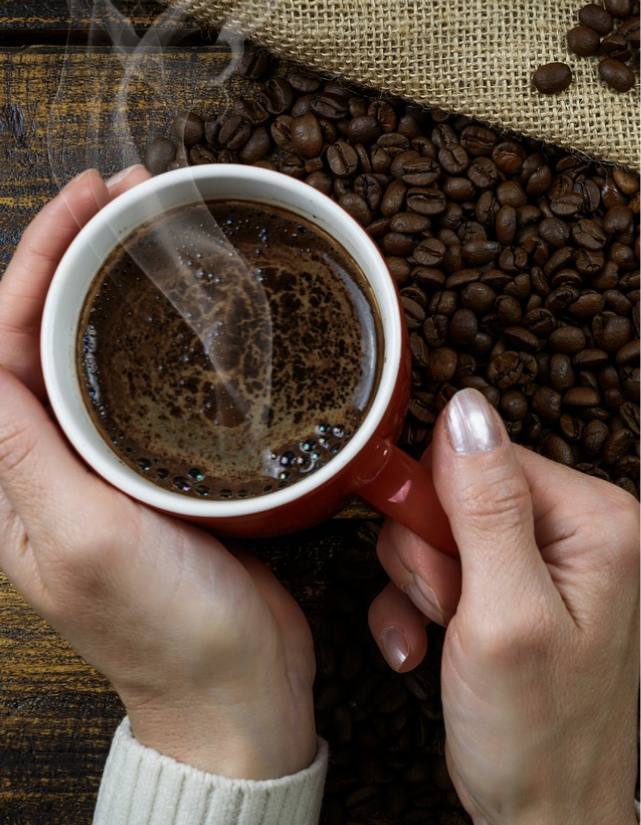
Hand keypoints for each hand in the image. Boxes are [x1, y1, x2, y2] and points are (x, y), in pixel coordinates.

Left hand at [0, 168, 316, 779]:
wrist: (237, 689)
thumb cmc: (170, 630)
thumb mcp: (87, 540)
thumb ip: (24, 452)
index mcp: (14, 478)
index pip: (0, 344)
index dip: (36, 262)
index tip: (86, 202)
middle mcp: (49, 466)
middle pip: (43, 337)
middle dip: (74, 257)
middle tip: (126, 199)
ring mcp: (104, 469)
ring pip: (93, 356)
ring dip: (112, 290)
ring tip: (152, 235)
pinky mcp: (156, 475)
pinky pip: (140, 389)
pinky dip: (154, 339)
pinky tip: (183, 314)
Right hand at [369, 388, 638, 824]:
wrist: (543, 817)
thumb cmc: (538, 736)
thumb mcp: (504, 615)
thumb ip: (486, 507)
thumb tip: (468, 409)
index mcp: (594, 521)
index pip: (487, 455)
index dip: (440, 502)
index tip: (435, 562)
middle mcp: (574, 531)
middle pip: (458, 490)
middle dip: (429, 552)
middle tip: (447, 606)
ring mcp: (539, 560)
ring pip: (437, 528)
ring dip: (418, 583)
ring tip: (443, 631)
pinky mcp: (508, 586)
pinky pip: (438, 565)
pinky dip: (417, 605)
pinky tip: (424, 646)